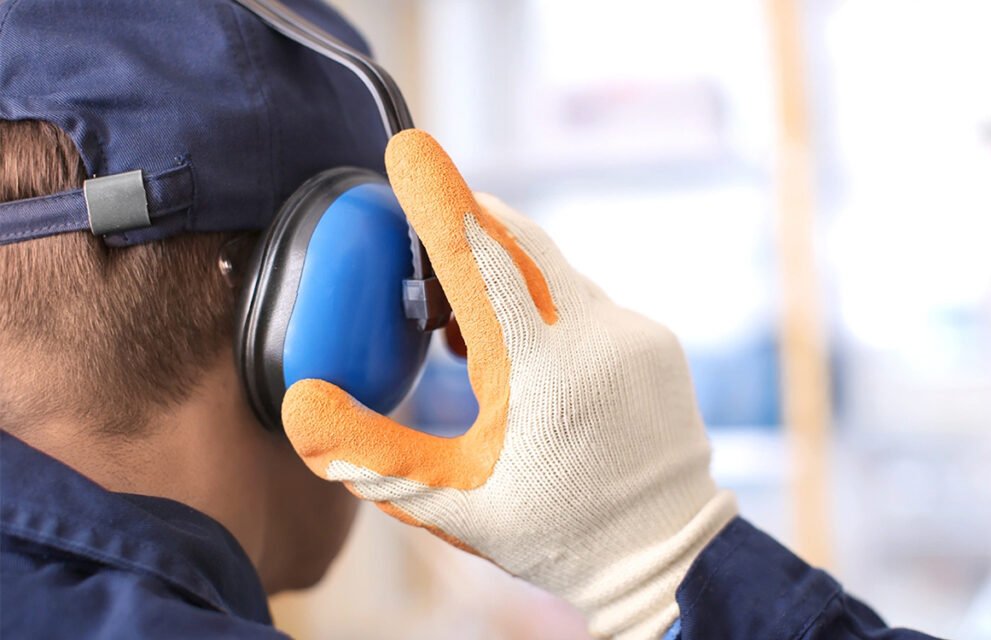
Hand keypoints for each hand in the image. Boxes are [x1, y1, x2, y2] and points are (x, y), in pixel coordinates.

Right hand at [282, 130, 736, 638]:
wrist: (664, 555)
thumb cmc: (556, 533)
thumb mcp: (452, 503)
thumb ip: (373, 455)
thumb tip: (304, 409)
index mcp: (543, 372)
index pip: (481, 261)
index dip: (439, 200)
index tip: (410, 150)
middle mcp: (598, 336)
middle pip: (521, 242)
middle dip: (465, 228)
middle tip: (419, 253)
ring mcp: (635, 333)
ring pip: (553, 269)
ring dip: (502, 274)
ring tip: (457, 331)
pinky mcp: (652, 340)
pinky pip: (585, 296)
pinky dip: (543, 300)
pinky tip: (519, 347)